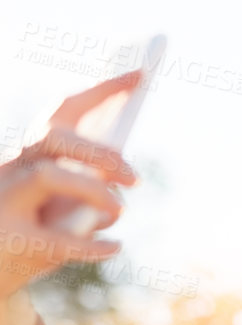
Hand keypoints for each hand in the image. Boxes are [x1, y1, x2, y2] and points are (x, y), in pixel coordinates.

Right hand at [0, 70, 141, 299]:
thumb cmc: (30, 235)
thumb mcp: (64, 210)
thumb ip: (88, 193)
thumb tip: (119, 192)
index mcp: (28, 154)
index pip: (64, 109)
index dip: (102, 88)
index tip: (141, 72)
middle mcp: (11, 168)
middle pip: (51, 137)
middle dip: (98, 152)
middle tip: (136, 178)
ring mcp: (5, 200)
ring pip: (47, 175)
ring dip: (93, 191)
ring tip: (120, 211)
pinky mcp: (12, 239)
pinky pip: (57, 238)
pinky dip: (93, 245)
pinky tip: (115, 247)